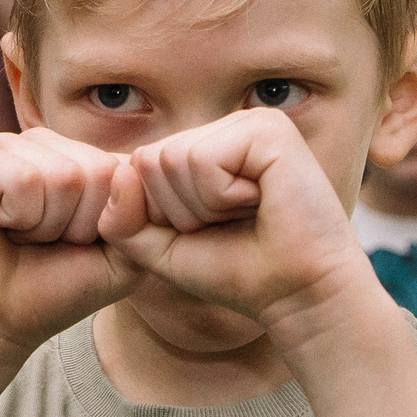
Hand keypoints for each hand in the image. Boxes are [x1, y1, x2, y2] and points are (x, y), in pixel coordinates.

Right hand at [0, 129, 139, 364]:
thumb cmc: (54, 289)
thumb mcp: (121, 262)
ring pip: (63, 175)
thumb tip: (124, 171)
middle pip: (99, 171)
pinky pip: (23, 179)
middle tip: (45, 241)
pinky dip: (17, 217)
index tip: (81, 245)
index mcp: (83, 158)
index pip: (127, 170)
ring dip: (45, 225)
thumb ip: (140, 219)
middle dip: (77, 225)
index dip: (111, 223)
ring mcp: (9, 144)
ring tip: (21, 234)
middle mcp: (48, 144)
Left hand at [95, 109, 375, 340]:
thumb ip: (123, 220)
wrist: (298, 294)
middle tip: (231, 224)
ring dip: (203, 206)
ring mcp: (251, 123)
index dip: (162, 215)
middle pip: (153, 159)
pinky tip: (261, 202)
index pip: (141, 166)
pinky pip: (203, 160)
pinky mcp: (269, 129)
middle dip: (180, 210)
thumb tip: (117, 174)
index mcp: (208, 146)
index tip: (211, 231)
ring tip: (248, 214)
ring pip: (174, 158)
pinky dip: (221, 196)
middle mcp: (229, 127)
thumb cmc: (238, 273)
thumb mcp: (162, 250)